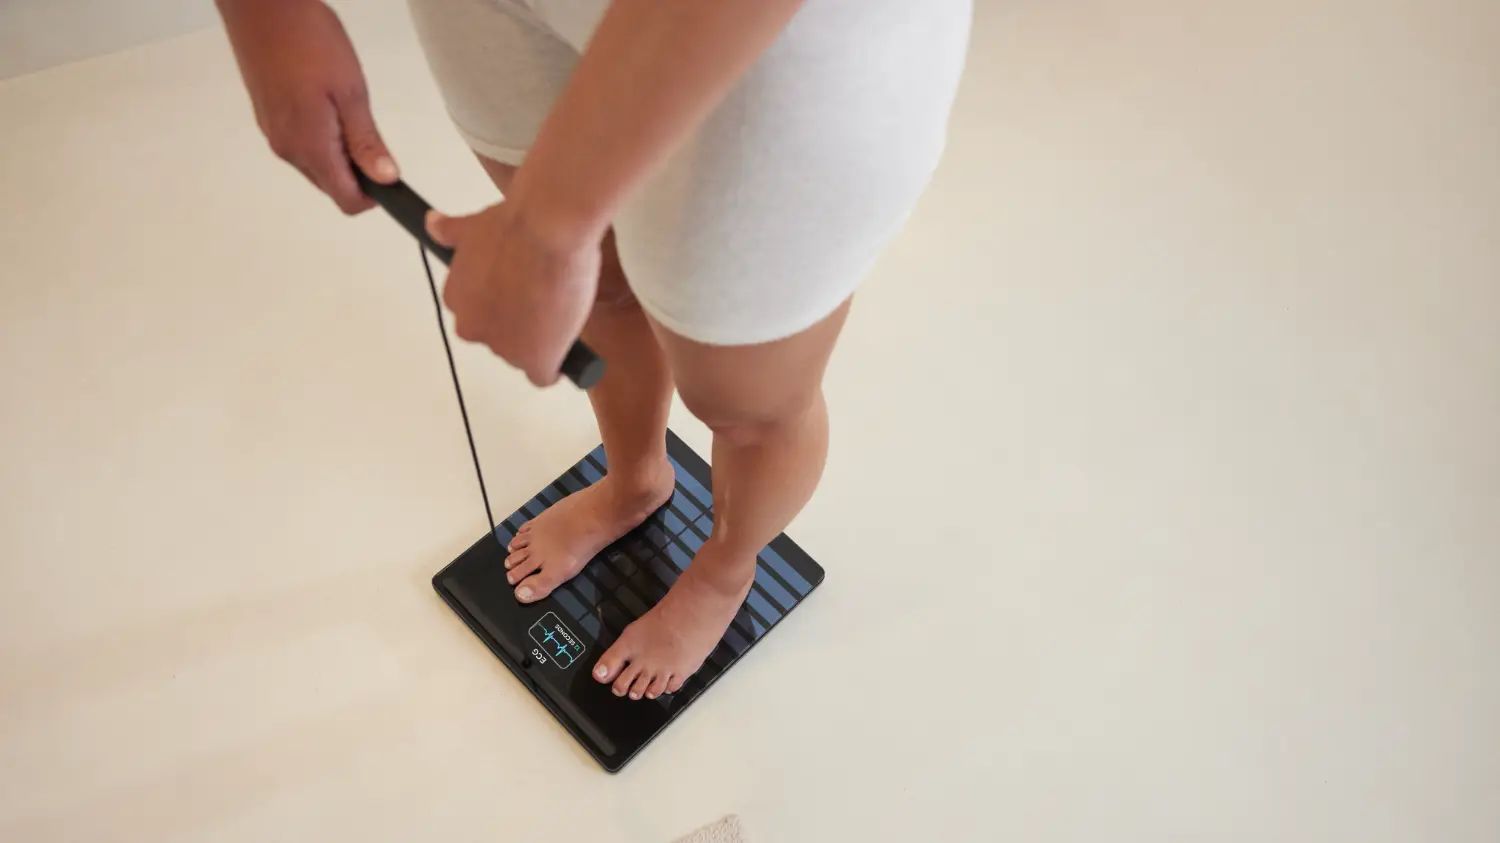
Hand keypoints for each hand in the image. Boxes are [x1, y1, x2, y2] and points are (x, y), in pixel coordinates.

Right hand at [218, 0, 396, 212]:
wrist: (261, 5)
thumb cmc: (306, 39)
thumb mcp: (351, 92)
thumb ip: (366, 142)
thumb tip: (385, 179)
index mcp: (310, 147)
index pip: (346, 200)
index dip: (374, 197)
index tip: (391, 177)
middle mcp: (287, 149)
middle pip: (331, 185)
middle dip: (357, 172)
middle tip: (371, 131)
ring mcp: (274, 133)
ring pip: (316, 165)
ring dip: (339, 152)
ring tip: (346, 108)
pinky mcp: (267, 118)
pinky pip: (300, 144)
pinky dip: (321, 137)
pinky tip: (326, 103)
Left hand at [426, 202, 600, 385]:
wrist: (547, 229)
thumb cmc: (513, 224)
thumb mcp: (473, 226)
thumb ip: (451, 233)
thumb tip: (432, 224)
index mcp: (457, 299)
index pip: (478, 315)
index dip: (503, 305)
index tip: (521, 292)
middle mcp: (473, 328)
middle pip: (500, 339)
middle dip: (519, 326)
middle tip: (544, 299)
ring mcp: (504, 349)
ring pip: (523, 356)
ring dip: (541, 341)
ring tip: (561, 309)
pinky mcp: (536, 361)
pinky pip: (543, 376)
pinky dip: (557, 366)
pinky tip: (567, 353)